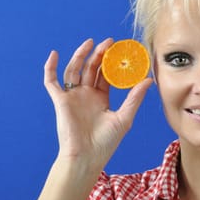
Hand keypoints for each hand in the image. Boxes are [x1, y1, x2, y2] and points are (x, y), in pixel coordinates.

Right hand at [44, 38, 152, 169]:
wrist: (87, 157)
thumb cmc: (106, 142)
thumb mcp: (125, 116)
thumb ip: (135, 97)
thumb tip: (149, 79)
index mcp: (101, 98)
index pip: (105, 75)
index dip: (111, 62)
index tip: (120, 49)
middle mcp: (86, 95)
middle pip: (90, 69)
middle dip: (98, 54)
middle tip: (108, 42)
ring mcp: (72, 97)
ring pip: (74, 70)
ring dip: (80, 56)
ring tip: (90, 43)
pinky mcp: (60, 101)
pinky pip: (52, 82)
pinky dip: (51, 68)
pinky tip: (55, 55)